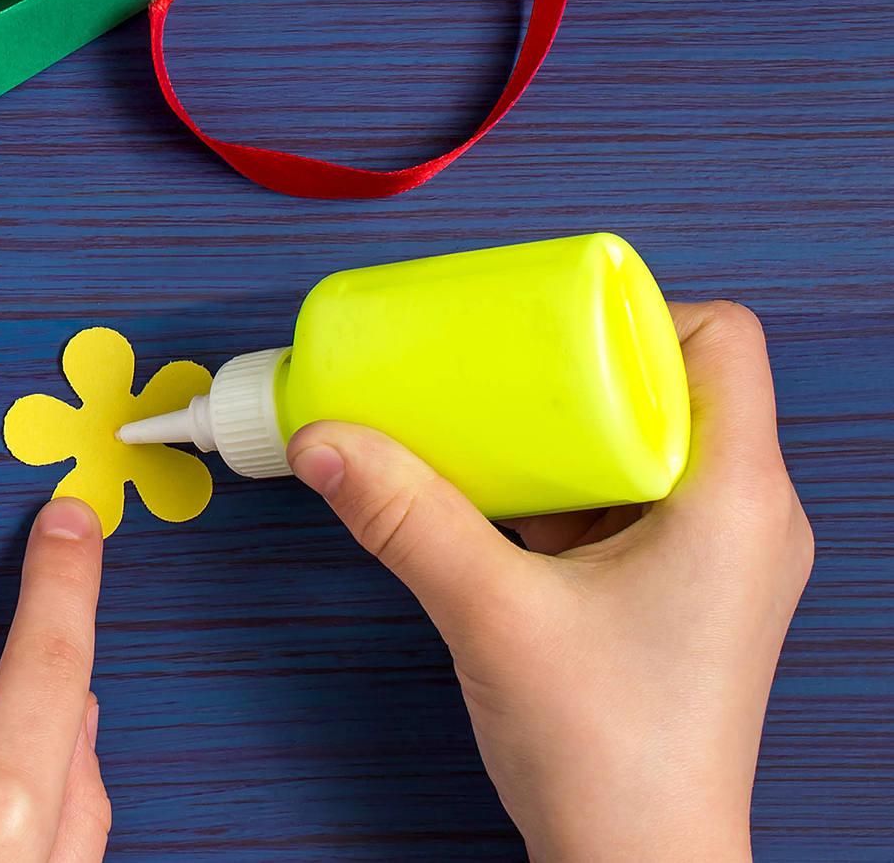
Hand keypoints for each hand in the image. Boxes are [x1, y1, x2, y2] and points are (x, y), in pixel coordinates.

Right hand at [286, 301, 812, 862]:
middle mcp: (746, 516)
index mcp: (738, 499)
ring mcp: (718, 556)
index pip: (723, 341)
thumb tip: (329, 438)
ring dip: (569, 425)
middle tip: (503, 366)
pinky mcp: (683, 588)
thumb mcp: (493, 613)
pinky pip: (630, 494)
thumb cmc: (614, 762)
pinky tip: (503, 494)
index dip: (641, 312)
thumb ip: (403, 515)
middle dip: (581, 365)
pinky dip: (568, 480)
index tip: (550, 325)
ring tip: (494, 423)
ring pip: (648, 438)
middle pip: (676, 381)